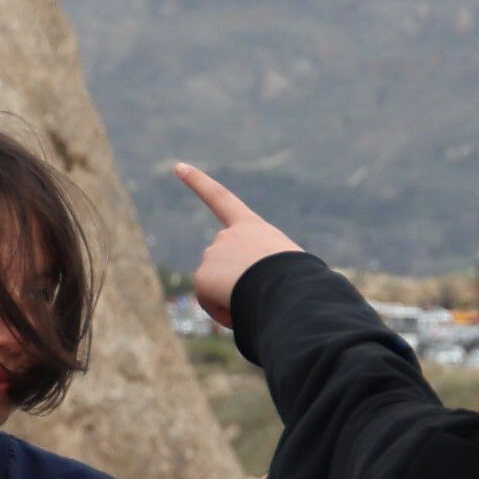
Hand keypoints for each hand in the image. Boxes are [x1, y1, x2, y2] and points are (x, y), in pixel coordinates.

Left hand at [166, 164, 304, 331]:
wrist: (286, 286)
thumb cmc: (300, 281)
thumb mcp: (288, 266)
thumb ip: (263, 271)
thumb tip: (242, 296)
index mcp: (252, 227)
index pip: (221, 199)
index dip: (198, 182)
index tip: (178, 167)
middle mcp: (227, 236)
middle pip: (225, 265)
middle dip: (237, 283)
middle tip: (262, 292)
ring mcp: (212, 255)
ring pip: (218, 286)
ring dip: (234, 298)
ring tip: (258, 299)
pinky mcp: (202, 277)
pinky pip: (211, 303)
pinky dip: (224, 311)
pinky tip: (242, 309)